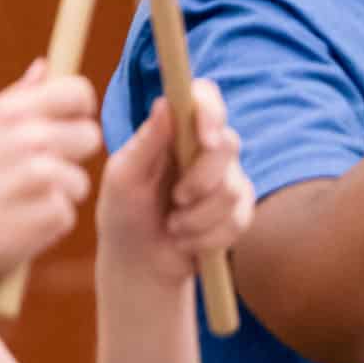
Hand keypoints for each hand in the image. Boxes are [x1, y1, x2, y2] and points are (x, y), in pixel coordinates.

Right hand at [0, 61, 103, 282]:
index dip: (78, 110)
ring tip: (18, 200)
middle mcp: (30, 139)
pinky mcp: (53, 214)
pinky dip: (48, 221)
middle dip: (70, 155)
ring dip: (58, 193)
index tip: (64, 126)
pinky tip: (17, 222)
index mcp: (12, 113)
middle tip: (34, 172)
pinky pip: (69, 211)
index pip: (79, 91)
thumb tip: (45, 66)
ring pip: (80, 179)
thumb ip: (14, 98)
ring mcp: (43, 178)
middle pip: (90, 136)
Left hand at [98, 78, 255, 289]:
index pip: (205, 99)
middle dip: (201, 180)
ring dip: (198, 217)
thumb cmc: (124, 214)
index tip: (205, 138)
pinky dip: (208, 237)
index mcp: (177, 130)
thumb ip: (146, 142)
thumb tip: (165, 102)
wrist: (138, 263)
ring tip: (174, 226)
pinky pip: (239, 220)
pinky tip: (187, 242)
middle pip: (228, 145)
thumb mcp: (124, 179)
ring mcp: (227, 178)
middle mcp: (206, 148)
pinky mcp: (239, 211)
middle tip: (176, 200)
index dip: (211, 111)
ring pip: (233, 189)